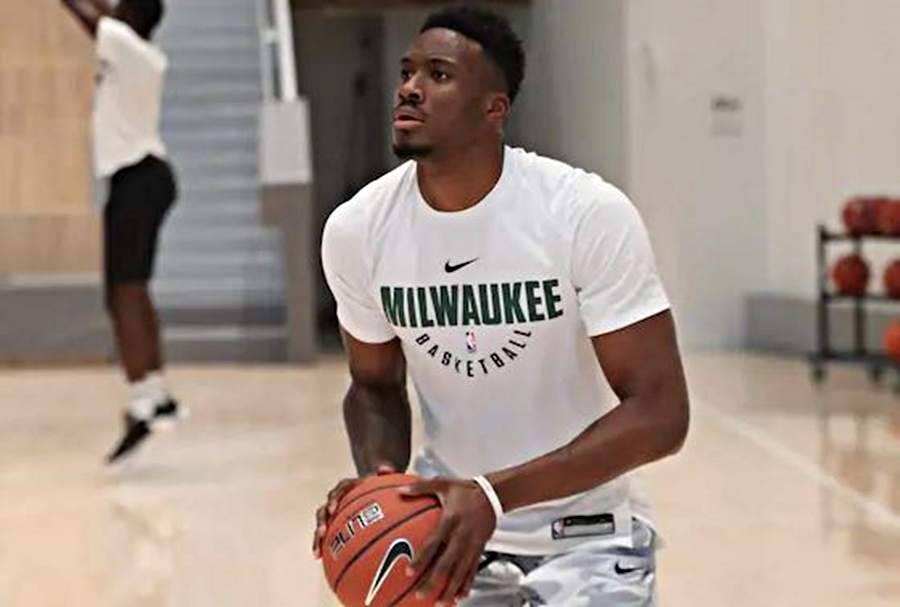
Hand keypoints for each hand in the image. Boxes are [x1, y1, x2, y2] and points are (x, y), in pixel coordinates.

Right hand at [312, 463, 395, 558]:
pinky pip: (324, 534)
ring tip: (318, 552)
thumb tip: (385, 468)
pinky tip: (320, 558)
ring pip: (321, 524)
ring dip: (317, 537)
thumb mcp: (382, 479)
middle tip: (323, 531)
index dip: (334, 499)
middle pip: (324, 509)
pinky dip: (321, 545)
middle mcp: (335, 499)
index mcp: (346, 487)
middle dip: (322, 521)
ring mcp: (331, 513)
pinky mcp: (331, 524)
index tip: (333, 508)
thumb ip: (384, 473)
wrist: (369, 490)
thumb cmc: (376, 485)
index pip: (338, 490)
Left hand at [400, 478, 496, 605]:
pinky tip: (460, 597)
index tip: (409, 571)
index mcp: (450, 521)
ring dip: (450, 589)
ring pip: (461, 572)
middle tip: (420, 595)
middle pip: (447, 564)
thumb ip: (420, 487)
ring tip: (440, 604)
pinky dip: (466, 584)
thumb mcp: (443, 483)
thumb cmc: (465, 489)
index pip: (434, 543)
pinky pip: (473, 570)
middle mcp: (462, 536)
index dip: (422, 559)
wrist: (493, 494)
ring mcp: (472, 545)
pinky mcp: (480, 549)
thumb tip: (399, 489)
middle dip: (434, 582)